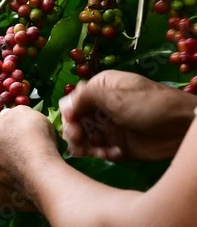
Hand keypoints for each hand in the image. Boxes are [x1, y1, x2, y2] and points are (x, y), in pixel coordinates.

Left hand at [0, 106, 59, 210]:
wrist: (42, 170)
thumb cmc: (30, 136)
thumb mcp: (22, 112)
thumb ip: (9, 114)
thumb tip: (5, 118)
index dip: (4, 123)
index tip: (18, 127)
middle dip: (0, 147)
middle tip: (23, 146)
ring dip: (2, 169)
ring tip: (24, 167)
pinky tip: (8, 189)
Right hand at [59, 70, 196, 160]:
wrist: (182, 129)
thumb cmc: (150, 105)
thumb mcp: (116, 95)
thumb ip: (85, 96)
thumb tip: (62, 105)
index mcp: (100, 89)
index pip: (72, 102)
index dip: (69, 116)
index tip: (71, 127)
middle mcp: (101, 107)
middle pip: (75, 122)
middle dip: (75, 133)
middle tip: (78, 144)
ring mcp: (108, 127)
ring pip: (84, 138)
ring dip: (84, 146)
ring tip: (91, 153)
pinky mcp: (117, 145)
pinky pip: (98, 151)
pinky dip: (99, 154)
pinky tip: (111, 154)